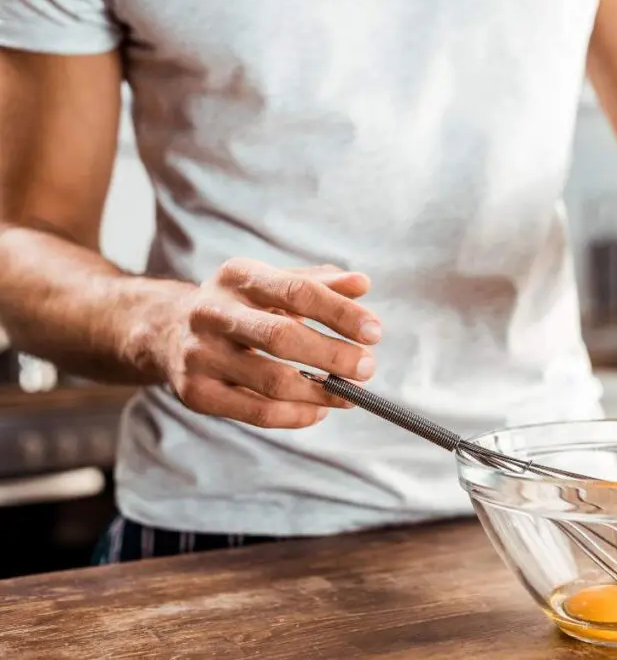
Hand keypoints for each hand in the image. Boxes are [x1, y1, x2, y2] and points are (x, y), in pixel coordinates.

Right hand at [160, 259, 380, 427]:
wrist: (166, 331)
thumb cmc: (240, 306)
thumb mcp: (272, 283)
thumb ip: (318, 284)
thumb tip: (363, 284)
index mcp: (238, 276)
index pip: (297, 291)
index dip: (340, 313)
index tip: (375, 332)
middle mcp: (213, 312)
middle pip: (281, 337)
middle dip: (332, 355)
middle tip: (367, 367)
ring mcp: (201, 355)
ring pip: (271, 381)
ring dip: (319, 391)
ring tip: (349, 394)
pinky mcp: (196, 393)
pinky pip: (256, 411)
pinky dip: (296, 416)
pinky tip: (320, 411)